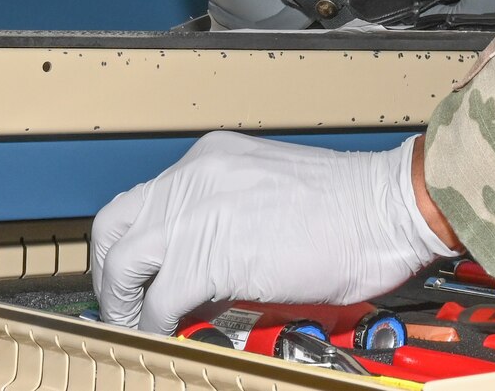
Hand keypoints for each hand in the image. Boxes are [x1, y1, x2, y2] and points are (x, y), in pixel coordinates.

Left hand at [91, 133, 451, 332]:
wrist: (384, 209)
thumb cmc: (349, 208)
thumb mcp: (269, 195)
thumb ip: (225, 220)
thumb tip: (197, 272)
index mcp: (210, 159)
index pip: (142, 199)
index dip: (132, 244)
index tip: (136, 276)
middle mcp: (195, 177)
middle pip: (114, 225)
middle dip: (110, 273)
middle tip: (123, 305)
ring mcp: (198, 213)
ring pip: (124, 264)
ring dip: (124, 305)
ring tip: (140, 327)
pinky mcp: (211, 256)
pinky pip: (159, 302)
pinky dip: (157, 326)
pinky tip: (173, 335)